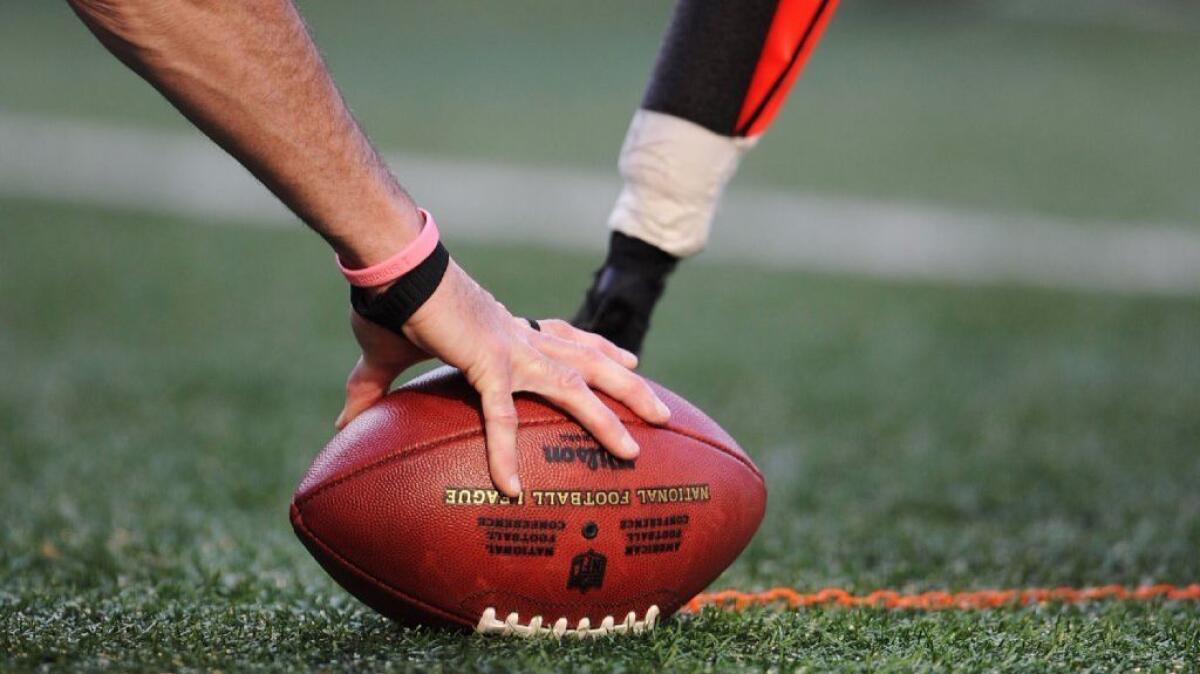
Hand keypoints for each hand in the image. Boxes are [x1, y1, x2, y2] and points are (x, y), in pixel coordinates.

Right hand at [336, 261, 670, 496]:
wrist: (390, 266)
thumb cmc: (391, 302)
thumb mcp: (386, 355)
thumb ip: (372, 391)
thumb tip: (342, 423)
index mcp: (507, 329)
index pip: (564, 337)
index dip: (598, 349)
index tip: (626, 360)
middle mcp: (520, 337)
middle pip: (589, 362)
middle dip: (628, 386)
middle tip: (664, 411)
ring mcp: (511, 349)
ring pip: (575, 385)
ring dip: (609, 415)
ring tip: (638, 448)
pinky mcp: (487, 360)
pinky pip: (501, 415)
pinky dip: (505, 451)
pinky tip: (511, 487)